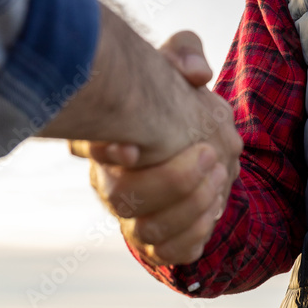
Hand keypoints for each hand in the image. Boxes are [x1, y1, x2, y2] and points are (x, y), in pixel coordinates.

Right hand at [76, 30, 241, 265]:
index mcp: (106, 137)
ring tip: (219, 176)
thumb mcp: (176, 62)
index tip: (132, 148)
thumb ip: (185, 53)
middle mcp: (110, 181)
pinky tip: (213, 210)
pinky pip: (167, 255)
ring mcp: (131, 214)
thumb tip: (198, 73)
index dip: (104, 150)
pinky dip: (192, 238)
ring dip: (188, 209)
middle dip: (171, 181)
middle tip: (209, 154)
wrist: (190, 137)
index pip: (87, 145)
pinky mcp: (155, 238)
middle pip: (122, 199)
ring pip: (146, 232)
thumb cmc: (174, 95)